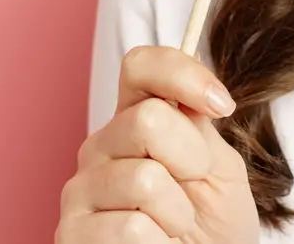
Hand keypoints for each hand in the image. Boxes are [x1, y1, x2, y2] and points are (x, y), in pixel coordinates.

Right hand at [56, 45, 260, 243]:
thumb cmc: (211, 221)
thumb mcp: (219, 168)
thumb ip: (201, 128)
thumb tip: (202, 93)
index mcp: (136, 119)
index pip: (141, 66)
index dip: (183, 75)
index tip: (222, 106)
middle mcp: (101, 147)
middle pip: (148, 120)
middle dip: (191, 159)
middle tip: (193, 188)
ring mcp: (80, 188)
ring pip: (144, 180)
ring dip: (178, 213)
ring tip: (173, 227)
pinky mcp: (71, 232)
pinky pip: (132, 228)